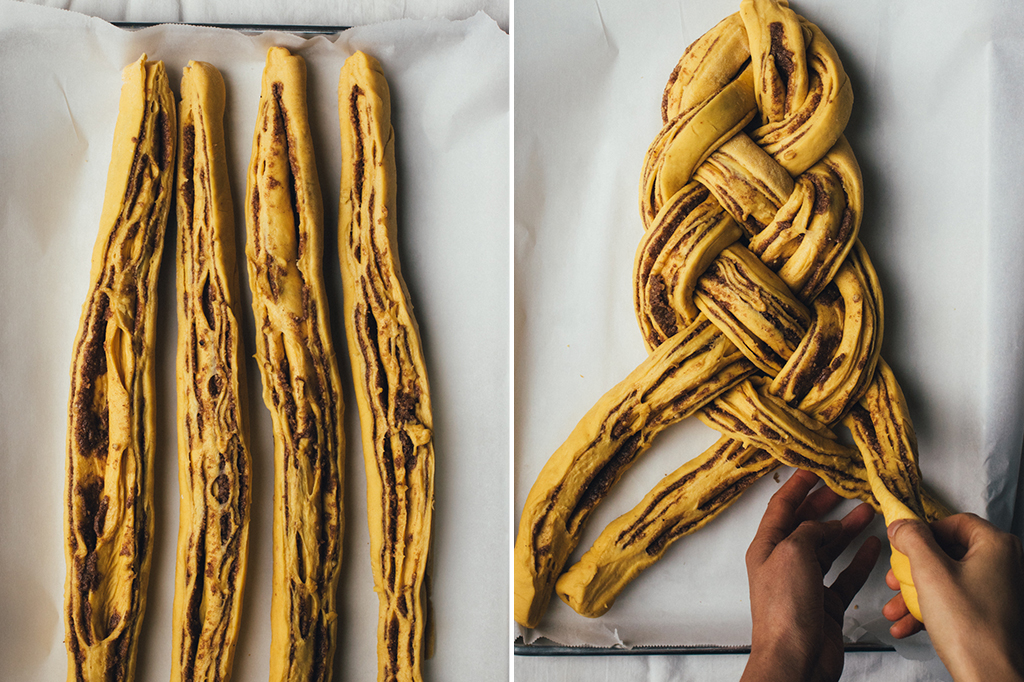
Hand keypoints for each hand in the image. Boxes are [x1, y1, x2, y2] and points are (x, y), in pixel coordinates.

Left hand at [740, 469, 880, 681]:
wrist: (795, 658)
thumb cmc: (785, 609)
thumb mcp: (793, 553)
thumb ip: (810, 531)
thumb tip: (826, 524)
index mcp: (766, 548)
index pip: (781, 507)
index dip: (797, 486)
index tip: (813, 468)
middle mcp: (784, 563)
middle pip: (806, 525)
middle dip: (824, 504)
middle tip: (844, 487)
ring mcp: (805, 584)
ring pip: (828, 548)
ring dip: (846, 529)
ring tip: (866, 510)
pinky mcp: (826, 604)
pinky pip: (844, 575)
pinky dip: (859, 560)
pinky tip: (872, 546)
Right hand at [884, 513, 1023, 681]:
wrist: (989, 676)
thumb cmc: (970, 627)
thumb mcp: (929, 572)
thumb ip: (912, 539)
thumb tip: (902, 524)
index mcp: (997, 546)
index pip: (954, 522)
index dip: (924, 532)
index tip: (902, 543)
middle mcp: (1004, 564)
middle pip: (947, 553)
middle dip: (913, 570)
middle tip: (895, 579)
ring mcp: (998, 590)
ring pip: (947, 580)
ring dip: (915, 594)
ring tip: (894, 609)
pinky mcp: (991, 613)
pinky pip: (955, 601)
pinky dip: (930, 610)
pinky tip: (906, 624)